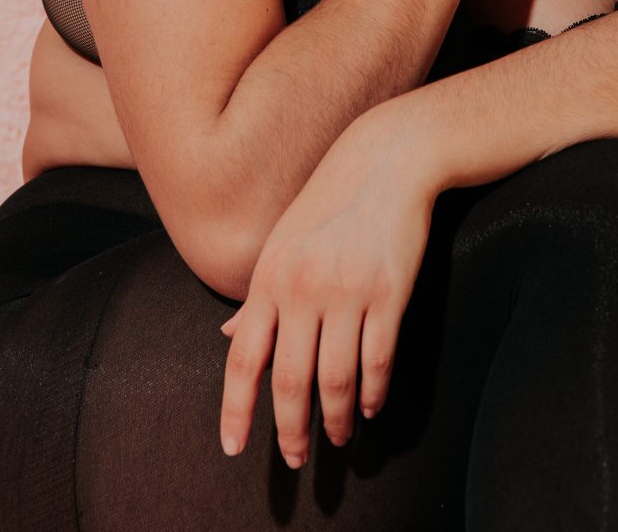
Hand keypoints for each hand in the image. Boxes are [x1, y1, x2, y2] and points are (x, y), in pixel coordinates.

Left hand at [217, 106, 436, 467]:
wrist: (387, 158)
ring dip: (336, 420)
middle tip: (295, 458)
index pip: (244, 357)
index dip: (236, 409)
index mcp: (270, 276)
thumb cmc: (331, 199)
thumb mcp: (283, 241)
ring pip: (336, 380)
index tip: (233, 447)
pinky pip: (378, 361)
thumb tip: (228, 336)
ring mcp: (347, 290)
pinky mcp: (389, 292)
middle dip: (291, 430)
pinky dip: (374, 393)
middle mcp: (303, 286)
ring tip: (339, 437)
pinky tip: (372, 405)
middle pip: (290, 381)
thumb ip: (259, 295)